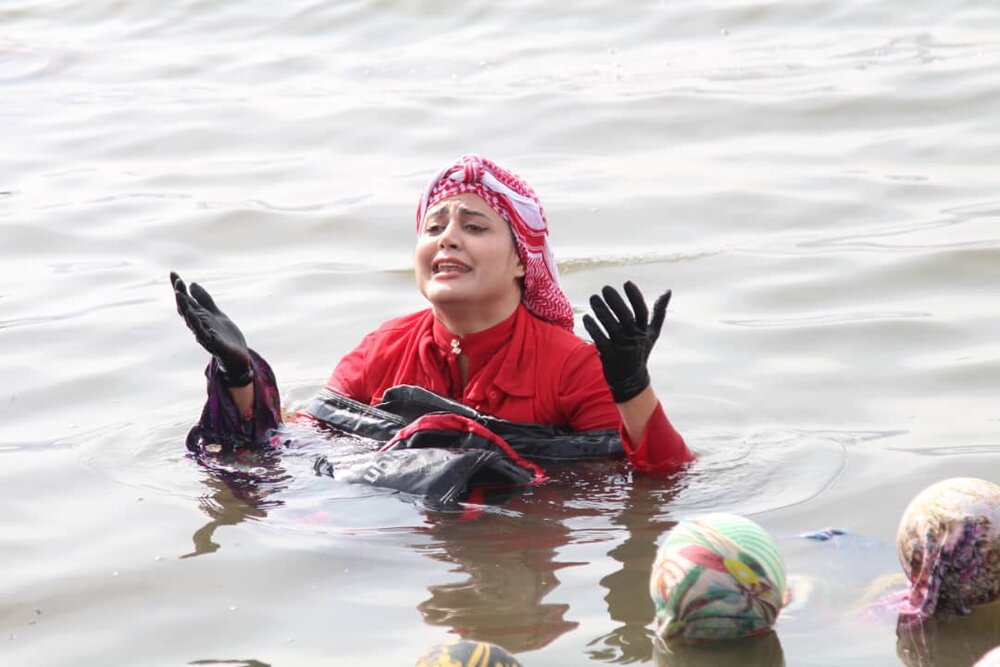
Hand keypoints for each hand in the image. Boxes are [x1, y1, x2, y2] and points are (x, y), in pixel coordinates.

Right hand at [170, 272, 252, 386]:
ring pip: (192, 321)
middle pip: (186, 309)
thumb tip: (191, 284)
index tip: (173, 272)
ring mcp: (205, 335)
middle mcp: (199, 325)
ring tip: (180, 296)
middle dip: (181, 296)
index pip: (186, 300)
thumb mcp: (215, 313)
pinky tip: (196, 316)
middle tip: (177, 282)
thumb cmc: (225, 336)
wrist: (237, 356)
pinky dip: (199, 326)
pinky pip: (204, 334)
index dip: (179, 287)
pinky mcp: (214, 344)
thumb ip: (204, 300)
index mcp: (199, 317)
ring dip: (186, 308)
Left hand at [582, 281, 670, 402]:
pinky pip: (599, 338)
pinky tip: (587, 317)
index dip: (635, 297)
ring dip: (601, 310)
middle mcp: (634, 338)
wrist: (631, 380)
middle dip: (615, 301)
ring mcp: (621, 347)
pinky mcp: (608, 355)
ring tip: (593, 298)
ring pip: (610, 326)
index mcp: (644, 331)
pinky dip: (592, 327)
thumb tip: (668, 291)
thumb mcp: (652, 334)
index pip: (642, 311)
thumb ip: (659, 313)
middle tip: (605, 288)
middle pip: (625, 317)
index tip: (626, 283)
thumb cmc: (641, 352)